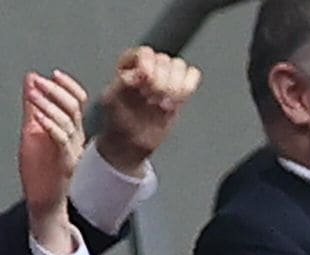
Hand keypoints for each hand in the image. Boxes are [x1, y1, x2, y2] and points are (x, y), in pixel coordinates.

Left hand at [19, 70, 86, 253]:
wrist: (44, 200)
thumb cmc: (41, 171)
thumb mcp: (32, 130)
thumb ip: (33, 107)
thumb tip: (31, 80)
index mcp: (71, 131)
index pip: (77, 102)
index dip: (68, 86)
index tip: (55, 74)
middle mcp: (75, 139)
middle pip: (74, 108)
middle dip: (56, 91)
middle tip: (40, 82)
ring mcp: (72, 151)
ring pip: (67, 122)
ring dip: (48, 105)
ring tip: (33, 95)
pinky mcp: (65, 163)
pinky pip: (61, 140)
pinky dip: (50, 126)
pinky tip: (39, 118)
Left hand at [97, 47, 201, 175]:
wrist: (131, 141)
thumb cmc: (118, 121)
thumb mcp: (112, 101)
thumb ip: (125, 83)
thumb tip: (144, 74)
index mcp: (129, 63)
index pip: (146, 53)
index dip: (148, 70)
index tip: (144, 89)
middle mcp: (148, 66)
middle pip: (164, 60)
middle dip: (161, 83)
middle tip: (153, 101)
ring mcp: (166, 77)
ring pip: (179, 66)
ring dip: (175, 87)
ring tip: (165, 102)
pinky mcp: (180, 90)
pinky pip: (192, 76)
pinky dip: (188, 86)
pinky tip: (177, 101)